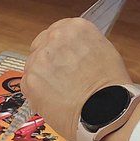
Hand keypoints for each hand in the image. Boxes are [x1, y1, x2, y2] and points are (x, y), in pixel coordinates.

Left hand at [23, 18, 132, 137]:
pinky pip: (28, 84)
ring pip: (33, 65)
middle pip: (41, 45)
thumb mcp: (105, 51)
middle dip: (49, 60)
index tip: (62, 57)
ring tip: (61, 92)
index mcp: (74, 27)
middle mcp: (54, 38)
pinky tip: (54, 99)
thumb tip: (72, 50)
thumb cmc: (112, 87)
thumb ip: (83, 44)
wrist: (107, 112)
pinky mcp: (30, 80)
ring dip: (43, 77)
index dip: (59, 47)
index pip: (57, 30)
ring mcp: (39, 59)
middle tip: (61, 76)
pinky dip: (37, 93)